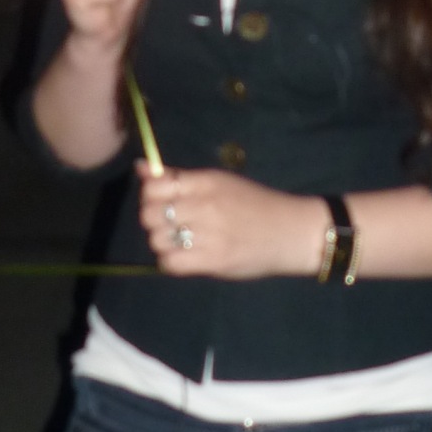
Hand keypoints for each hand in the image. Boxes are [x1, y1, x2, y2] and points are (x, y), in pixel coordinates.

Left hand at [138, 164, 326, 279]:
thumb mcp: (220, 182)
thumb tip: (140, 167)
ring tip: (179, 242)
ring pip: (157, 240)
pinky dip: (171, 262)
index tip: (160, 201)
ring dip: (162, 243)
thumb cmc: (255, 204)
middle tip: (169, 224)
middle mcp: (204, 206)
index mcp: (206, 182)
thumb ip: (179, 179)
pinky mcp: (213, 261)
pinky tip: (184, 257)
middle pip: (151, 214)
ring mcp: (208, 234)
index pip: (155, 186)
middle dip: (153, 220)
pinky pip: (170, 263)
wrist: (291, 231)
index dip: (149, 195)